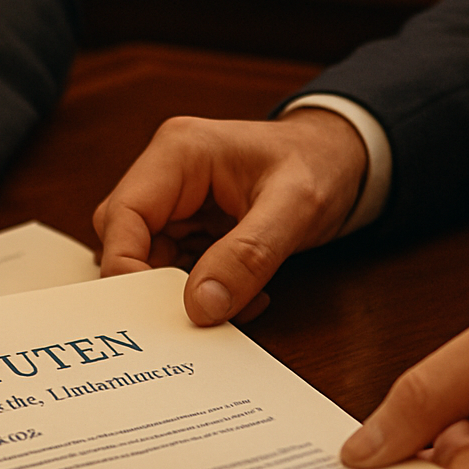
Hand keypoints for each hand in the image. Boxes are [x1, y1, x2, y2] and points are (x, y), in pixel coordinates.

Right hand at [94, 108, 368, 325]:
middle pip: (125, 241)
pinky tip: (243, 295)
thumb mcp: (294, 209)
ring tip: (236, 302)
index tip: (154, 313)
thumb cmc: (321, 164)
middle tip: (196, 316)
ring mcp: (177, 201)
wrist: (346, 158)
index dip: (126, 268)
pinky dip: (205, 291)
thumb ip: (248, 256)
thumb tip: (200, 306)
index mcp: (178, 153)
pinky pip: (177, 268)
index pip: (121, 216)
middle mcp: (167, 174)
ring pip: (149, 260)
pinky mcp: (191, 225)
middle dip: (156, 286)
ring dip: (185, 293)